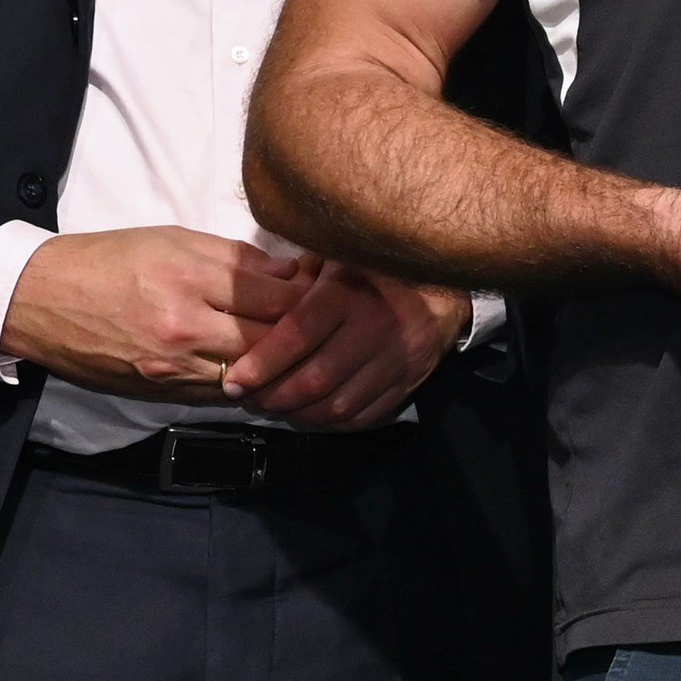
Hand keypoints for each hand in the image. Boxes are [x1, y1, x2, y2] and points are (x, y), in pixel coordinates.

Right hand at [2, 227, 308, 399]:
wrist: (40, 301)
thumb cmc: (109, 260)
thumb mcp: (174, 239)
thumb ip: (236, 258)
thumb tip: (291, 273)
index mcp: (189, 280)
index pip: (275, 297)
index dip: (308, 295)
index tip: (326, 288)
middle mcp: (184, 329)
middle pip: (270, 340)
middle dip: (303, 332)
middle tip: (326, 322)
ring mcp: (172, 369)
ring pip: (252, 375)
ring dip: (280, 364)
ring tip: (302, 348)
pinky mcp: (161, 394)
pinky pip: (221, 394)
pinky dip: (247, 383)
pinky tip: (262, 369)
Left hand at [221, 260, 469, 428]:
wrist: (445, 287)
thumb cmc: (376, 269)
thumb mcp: (336, 258)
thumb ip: (296, 279)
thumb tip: (249, 299)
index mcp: (349, 294)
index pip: (296, 337)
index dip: (260, 364)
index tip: (235, 379)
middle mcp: (375, 328)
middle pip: (313, 380)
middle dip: (273, 396)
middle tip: (249, 398)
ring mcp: (396, 360)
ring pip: (336, 406)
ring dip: (299, 414)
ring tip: (277, 407)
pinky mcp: (409, 383)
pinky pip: (363, 417)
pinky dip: (331, 423)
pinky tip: (312, 413)